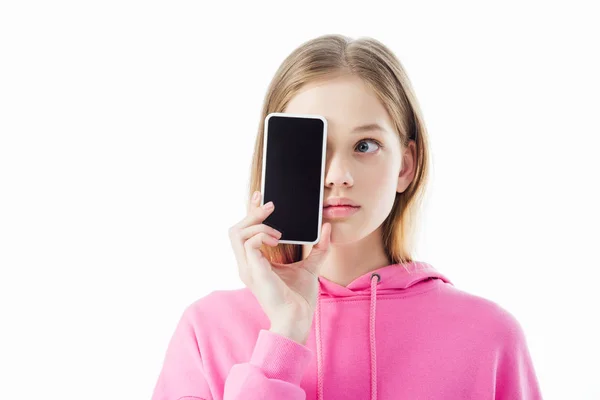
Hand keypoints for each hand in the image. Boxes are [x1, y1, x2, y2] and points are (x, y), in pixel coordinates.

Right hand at [228, 191, 331, 343]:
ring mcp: (247, 268)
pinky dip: (262, 236)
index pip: (244, 231)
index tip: (260, 196)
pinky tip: (278, 239)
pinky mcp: (254, 271)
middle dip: (251, 213)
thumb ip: (318, 248)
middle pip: (235, 229)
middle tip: (270, 205)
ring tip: (278, 230)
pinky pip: (249, 244)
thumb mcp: (311, 267)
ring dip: (257, 224)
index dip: (250, 211)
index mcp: (255, 262)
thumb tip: (327, 228)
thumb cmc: (299, 298)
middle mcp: (247, 264)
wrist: (298, 318)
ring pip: (236, 233)